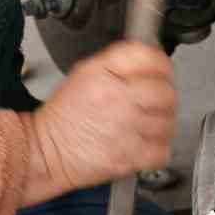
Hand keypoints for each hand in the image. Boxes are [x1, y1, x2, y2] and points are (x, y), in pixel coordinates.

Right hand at [22, 42, 176, 204]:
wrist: (47, 151)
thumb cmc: (65, 115)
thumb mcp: (85, 72)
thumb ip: (119, 61)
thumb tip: (149, 57)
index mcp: (104, 75)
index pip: (150, 58)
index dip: (160, 62)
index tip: (159, 70)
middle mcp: (118, 100)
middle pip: (165, 91)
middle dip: (163, 94)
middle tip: (152, 100)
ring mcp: (126, 131)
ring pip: (168, 122)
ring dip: (162, 122)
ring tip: (146, 122)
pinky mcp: (129, 158)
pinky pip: (163, 150)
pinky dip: (159, 148)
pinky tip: (145, 142)